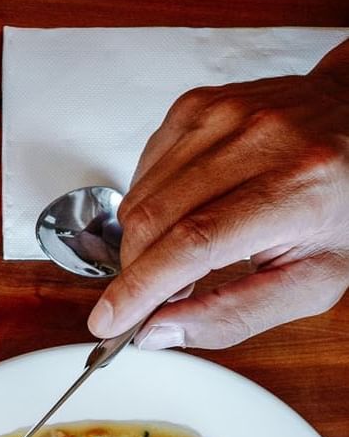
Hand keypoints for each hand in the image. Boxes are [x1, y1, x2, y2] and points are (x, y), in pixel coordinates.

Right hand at [87, 39, 348, 349]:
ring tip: (179, 255)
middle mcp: (261, 139)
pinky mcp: (198, 105)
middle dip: (137, 273)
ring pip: (139, 200)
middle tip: (153, 297)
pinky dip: (148, 207)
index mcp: (300, 186)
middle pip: (155, 221)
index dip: (142, 287)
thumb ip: (237, 315)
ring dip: (142, 243)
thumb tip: (158, 331)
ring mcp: (225, 115)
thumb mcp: (314, 280)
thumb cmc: (340, 205)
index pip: (195, 242)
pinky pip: (141, 173)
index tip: (110, 321)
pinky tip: (182, 213)